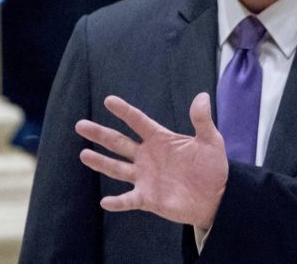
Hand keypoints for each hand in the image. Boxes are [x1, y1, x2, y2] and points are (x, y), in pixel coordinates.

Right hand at [75, 93, 227, 228]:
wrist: (216, 195)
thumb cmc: (212, 166)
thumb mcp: (210, 140)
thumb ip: (202, 120)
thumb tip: (202, 95)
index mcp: (160, 139)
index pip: (138, 122)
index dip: (124, 111)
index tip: (108, 100)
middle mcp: (147, 156)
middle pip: (119, 143)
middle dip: (100, 134)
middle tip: (80, 125)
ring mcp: (145, 177)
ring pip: (117, 168)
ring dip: (101, 163)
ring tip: (84, 154)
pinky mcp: (147, 198)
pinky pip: (128, 200)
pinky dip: (117, 202)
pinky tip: (105, 201)